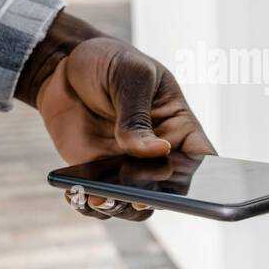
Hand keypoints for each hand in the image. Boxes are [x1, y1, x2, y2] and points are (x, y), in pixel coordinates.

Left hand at [16, 11, 214, 220]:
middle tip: (129, 191)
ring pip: (135, 204)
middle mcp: (158, 153)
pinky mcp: (99, 174)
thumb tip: (157, 151)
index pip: (203, 159)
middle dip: (152, 197)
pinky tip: (76, 194)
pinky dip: (90, 205)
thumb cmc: (108, 61)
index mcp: (179, 125)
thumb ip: (137, 115)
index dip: (205, 179)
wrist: (63, 64)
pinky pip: (102, 201)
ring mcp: (128, 166)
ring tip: (96, 197)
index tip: (183, 183)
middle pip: (171, 191)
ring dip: (119, 207)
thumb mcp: (129, 76)